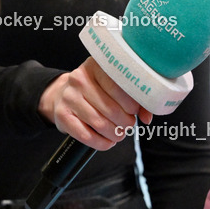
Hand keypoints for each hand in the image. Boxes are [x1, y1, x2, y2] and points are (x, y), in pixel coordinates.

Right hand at [38, 58, 152, 149]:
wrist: (62, 95)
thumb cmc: (94, 90)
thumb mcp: (112, 86)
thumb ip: (134, 99)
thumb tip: (147, 117)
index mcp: (96, 66)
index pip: (119, 87)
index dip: (132, 104)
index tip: (135, 111)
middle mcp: (80, 79)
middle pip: (111, 108)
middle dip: (126, 122)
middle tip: (129, 124)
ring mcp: (69, 97)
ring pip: (100, 123)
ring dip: (115, 134)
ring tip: (120, 133)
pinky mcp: (62, 115)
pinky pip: (86, 136)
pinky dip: (102, 143)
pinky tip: (108, 141)